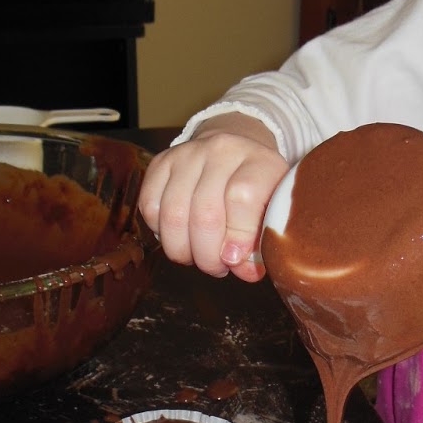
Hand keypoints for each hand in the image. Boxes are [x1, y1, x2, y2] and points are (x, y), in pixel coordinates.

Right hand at [139, 114, 289, 280]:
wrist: (233, 151)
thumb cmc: (257, 190)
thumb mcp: (272, 211)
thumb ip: (262, 244)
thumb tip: (245, 272)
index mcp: (259, 162)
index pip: (242, 197)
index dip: (238, 236)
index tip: (235, 260)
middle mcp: (222, 150)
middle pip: (205, 214)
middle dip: (208, 255)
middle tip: (217, 267)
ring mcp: (187, 154)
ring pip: (173, 215)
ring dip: (182, 250)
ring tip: (196, 256)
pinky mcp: (160, 162)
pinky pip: (149, 207)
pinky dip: (160, 232)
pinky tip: (179, 235)